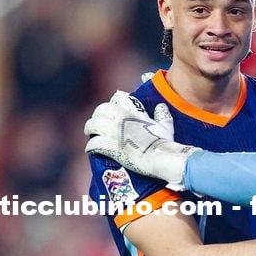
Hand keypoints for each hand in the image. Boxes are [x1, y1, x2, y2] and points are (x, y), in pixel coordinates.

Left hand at [84, 92, 200, 187]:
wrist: (159, 157)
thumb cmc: (164, 142)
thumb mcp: (166, 127)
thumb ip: (162, 116)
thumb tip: (161, 107)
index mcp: (134, 112)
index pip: (118, 99)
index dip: (114, 103)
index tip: (112, 109)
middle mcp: (121, 119)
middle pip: (101, 110)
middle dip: (97, 115)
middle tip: (96, 122)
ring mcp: (114, 132)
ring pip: (93, 125)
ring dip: (90, 128)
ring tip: (90, 133)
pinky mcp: (110, 147)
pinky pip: (93, 143)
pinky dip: (91, 146)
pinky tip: (90, 149)